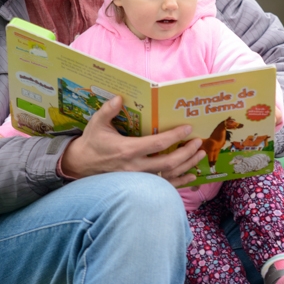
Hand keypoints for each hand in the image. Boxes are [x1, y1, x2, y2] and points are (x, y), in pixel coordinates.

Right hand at [60, 96, 204, 187]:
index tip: (187, 128)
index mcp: (127, 150)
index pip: (156, 144)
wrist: (82, 165)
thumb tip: (119, 98)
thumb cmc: (92, 142)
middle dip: (186, 152)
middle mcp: (136, 167)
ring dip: (187, 165)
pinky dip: (180, 182)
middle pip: (168, 162)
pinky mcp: (140, 185)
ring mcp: (138, 179)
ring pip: (168, 175)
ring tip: (200, 154)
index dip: (174, 136)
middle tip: (198, 142)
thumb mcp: (96, 123)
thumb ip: (108, 110)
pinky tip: (192, 176)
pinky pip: (163, 186)